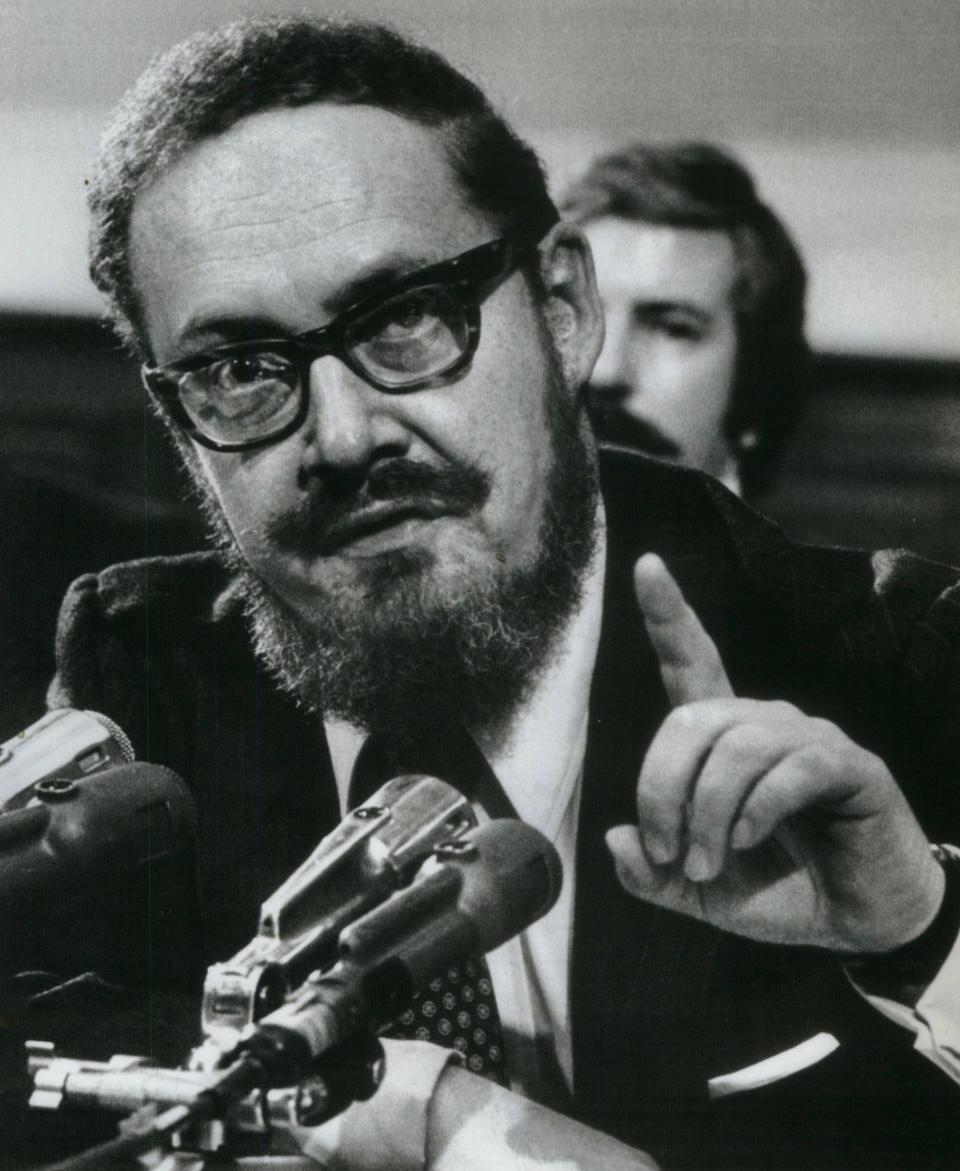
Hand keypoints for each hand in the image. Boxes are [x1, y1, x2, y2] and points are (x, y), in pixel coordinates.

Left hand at [606, 553, 944, 953]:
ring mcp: (809, 738)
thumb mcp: (698, 891)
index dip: (668, 614)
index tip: (646, 565)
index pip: (693, 661)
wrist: (858, 921)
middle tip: (668, 854)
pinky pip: (792, 767)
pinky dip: (757, 810)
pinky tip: (749, 841)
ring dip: (708, 813)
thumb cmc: (780, 890)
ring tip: (707, 864)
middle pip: (691, 719)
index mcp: (724, 737)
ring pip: (737, 746)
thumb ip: (651, 874)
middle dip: (661, 789)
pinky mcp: (851, 766)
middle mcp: (764, 722)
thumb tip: (615, 838)